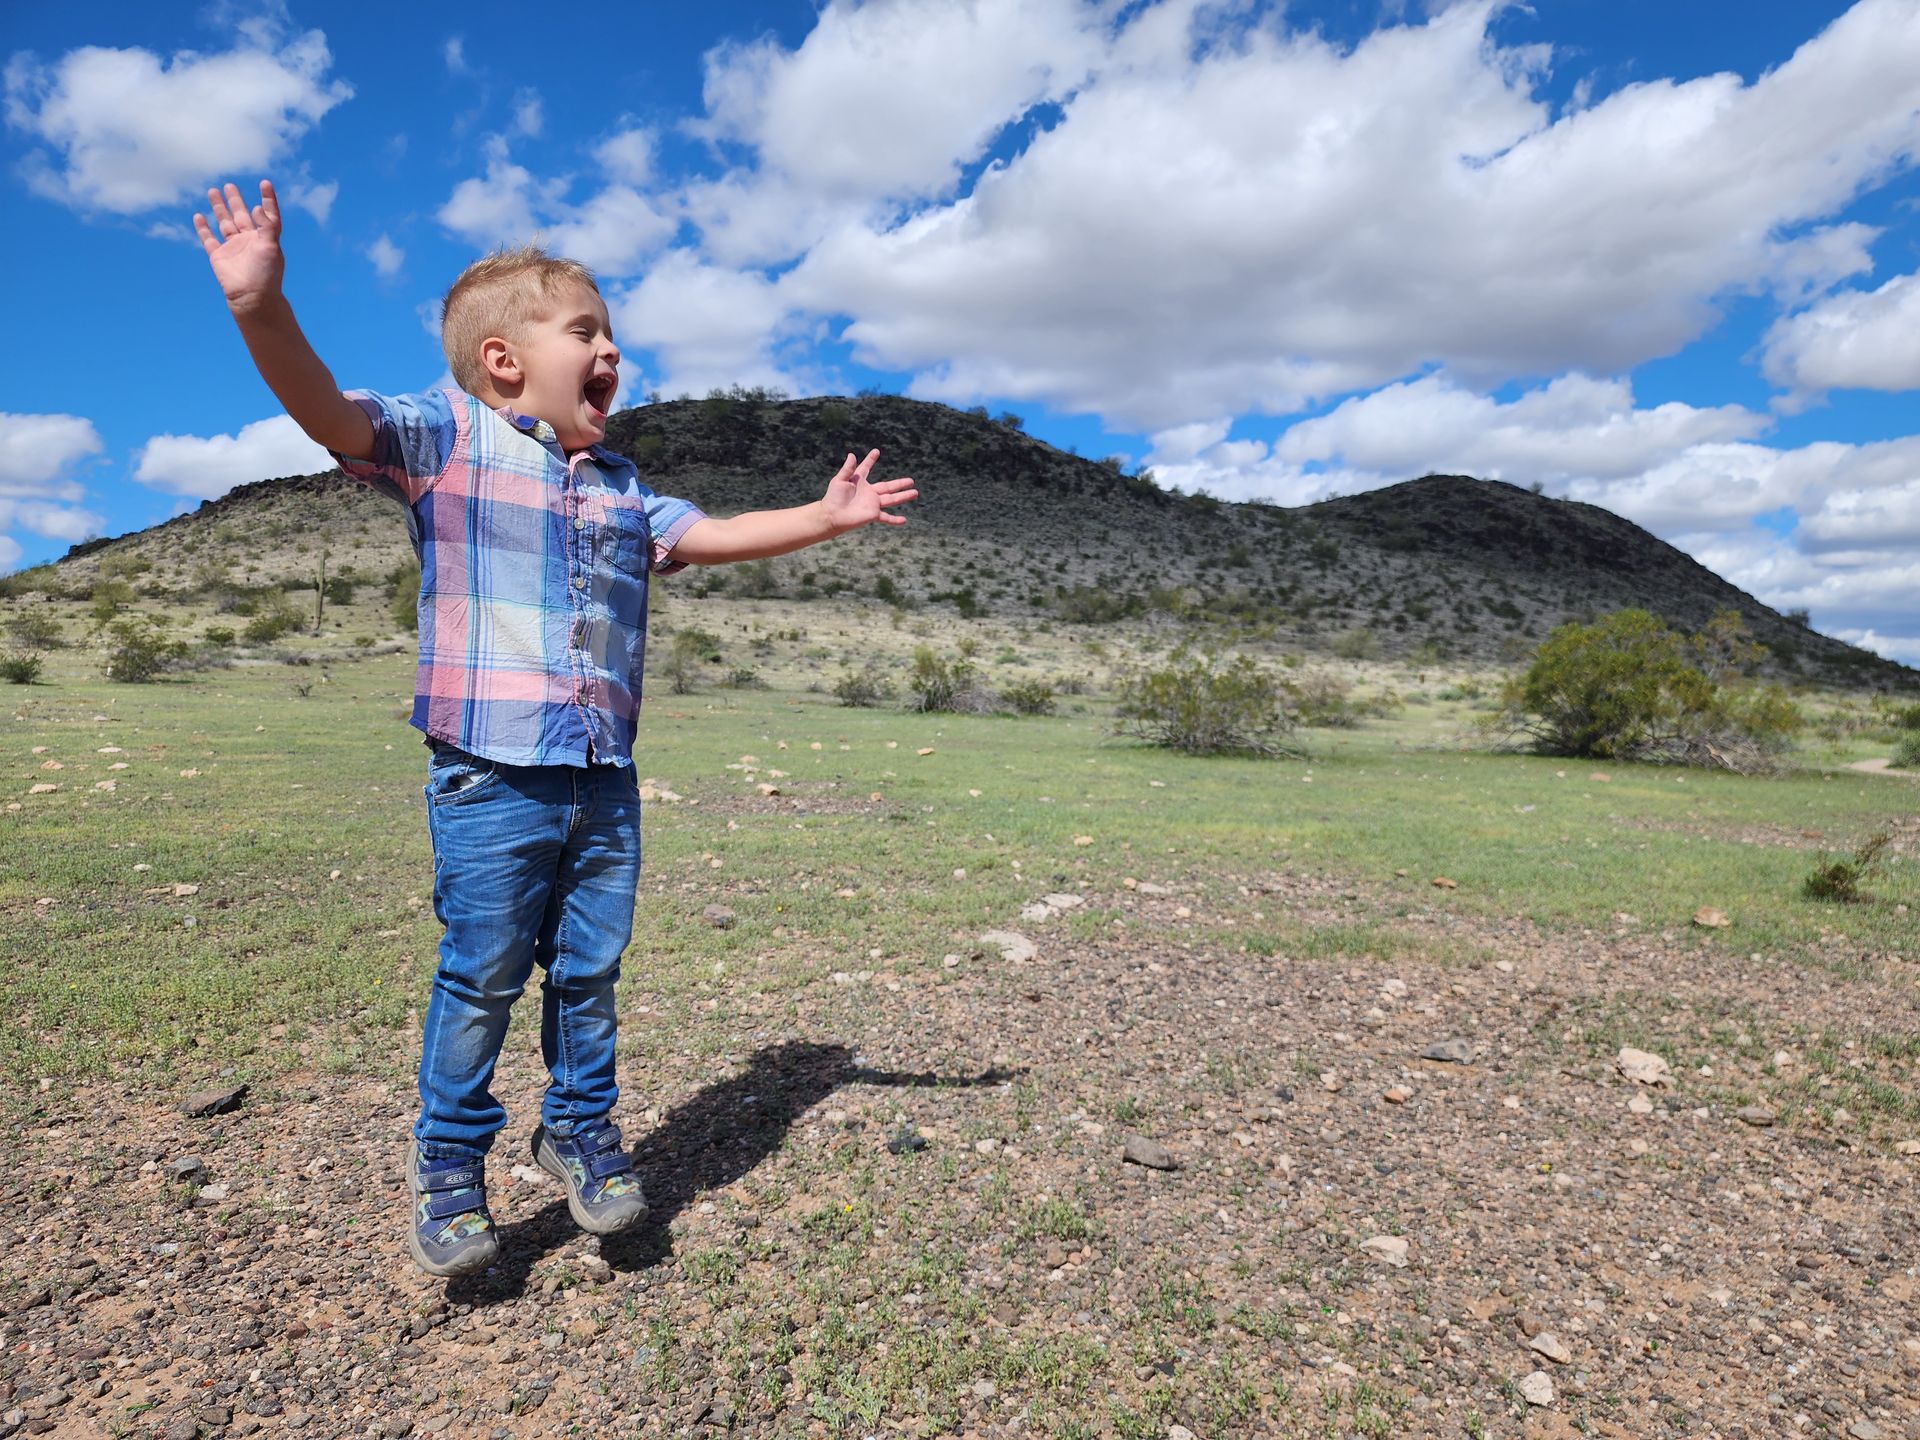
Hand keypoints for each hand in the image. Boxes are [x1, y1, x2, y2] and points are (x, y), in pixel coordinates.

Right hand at [194, 180, 284, 313]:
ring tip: (213, 191)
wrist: (252, 296)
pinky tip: (198, 216)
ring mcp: (233, 247)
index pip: (267, 215)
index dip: (267, 199)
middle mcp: (249, 241)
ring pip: (224, 222)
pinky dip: (203, 228)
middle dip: (235, 201)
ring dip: (219, 208)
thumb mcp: (271, 247)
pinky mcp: (218, 256)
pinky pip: (208, 239)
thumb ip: (267, 226)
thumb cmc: (266, 274)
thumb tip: (258, 207)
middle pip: (241, 215)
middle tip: (230, 185)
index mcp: (265, 238)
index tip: (264, 183)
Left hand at [821, 449, 917, 533]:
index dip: (870, 460)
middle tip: (911, 480)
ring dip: (904, 496)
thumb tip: (852, 455)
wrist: (832, 515)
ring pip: (892, 499)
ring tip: (915, 493)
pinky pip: (886, 517)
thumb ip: (847, 469)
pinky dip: (895, 520)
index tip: (876, 451)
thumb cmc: (833, 498)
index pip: (866, 468)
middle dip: (900, 483)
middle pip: (888, 486)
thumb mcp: (839, 480)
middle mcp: (868, 492)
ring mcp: (872, 504)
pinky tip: (904, 520)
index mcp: (859, 482)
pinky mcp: (873, 514)